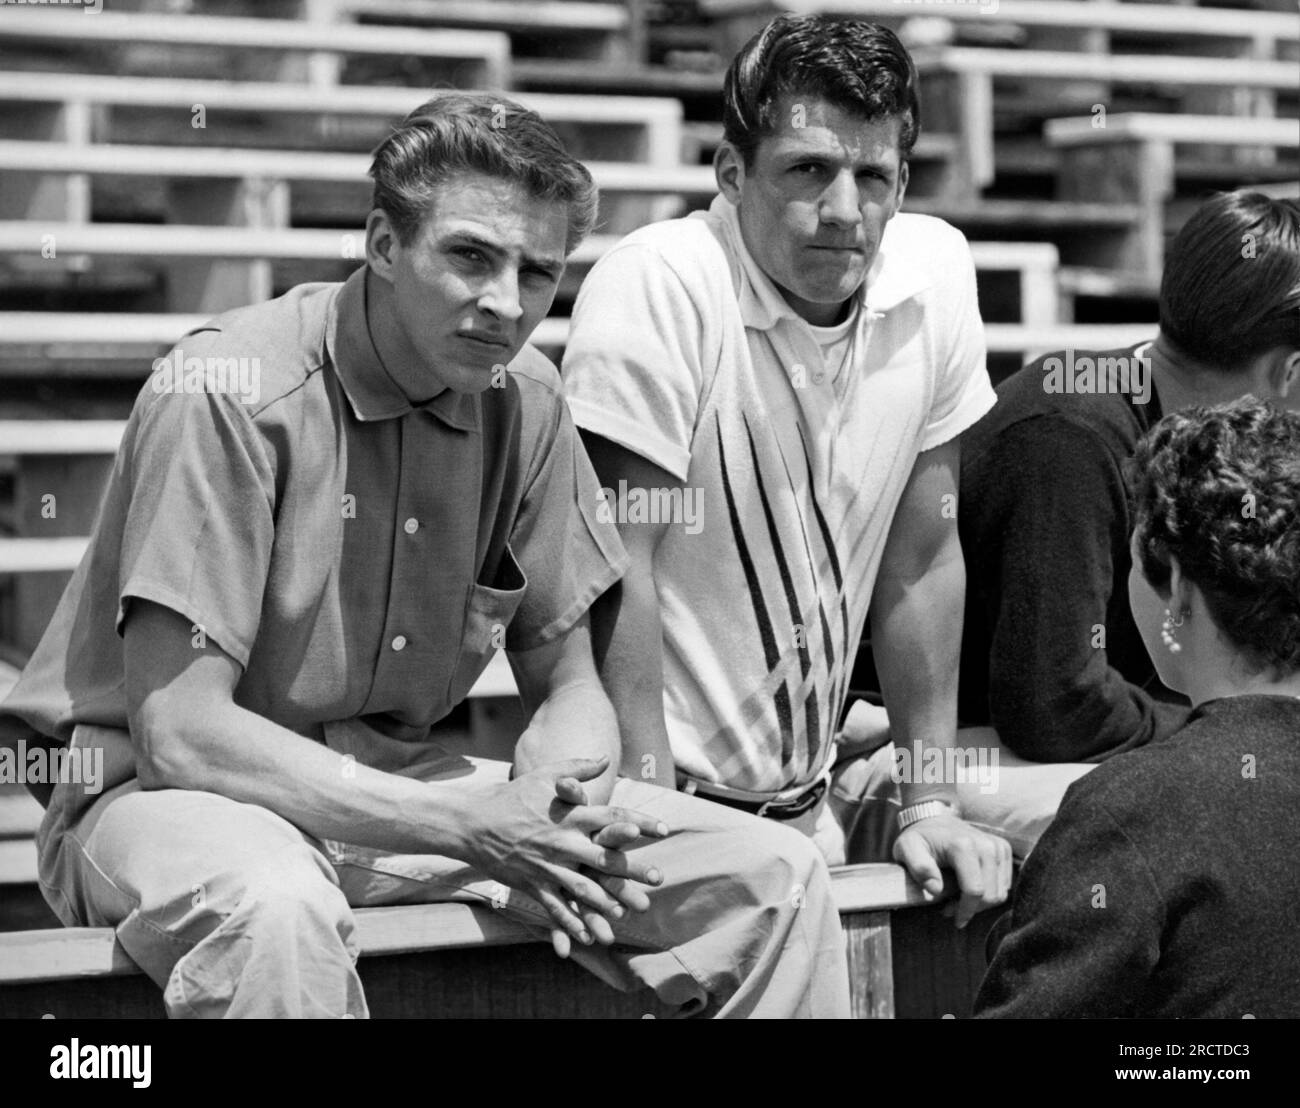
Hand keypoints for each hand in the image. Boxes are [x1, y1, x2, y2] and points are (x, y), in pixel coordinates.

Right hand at [465, 755, 668, 957]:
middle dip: (632, 871)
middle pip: (604, 858)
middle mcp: (562, 842)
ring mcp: (547, 865)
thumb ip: (577, 769)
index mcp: (570, 815)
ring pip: (582, 888)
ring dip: (606, 903)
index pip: (612, 818)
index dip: (640, 823)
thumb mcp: (546, 775)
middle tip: (657, 879)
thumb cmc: (514, 795)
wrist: (475, 822)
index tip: (664, 829)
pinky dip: (570, 923)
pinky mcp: (532, 884)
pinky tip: (586, 937)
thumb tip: (603, 758)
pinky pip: (555, 907)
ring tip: (626, 914)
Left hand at [892, 814, 1012, 928]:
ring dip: (981, 903)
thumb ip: (918, 868)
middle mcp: (985, 845)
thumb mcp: (906, 849)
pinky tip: (970, 889)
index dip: (965, 911)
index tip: (953, 918)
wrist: (935, 820)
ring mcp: (998, 846)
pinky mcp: (1003, 849)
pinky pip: (1005, 885)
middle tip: (950, 908)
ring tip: (958, 898)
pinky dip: (989, 892)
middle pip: (991, 895)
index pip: (974, 891)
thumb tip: (935, 889)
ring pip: (1000, 893)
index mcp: (962, 846)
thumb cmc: (920, 838)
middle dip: (972, 908)